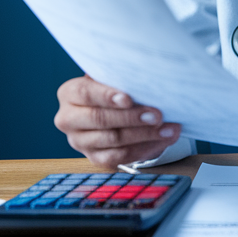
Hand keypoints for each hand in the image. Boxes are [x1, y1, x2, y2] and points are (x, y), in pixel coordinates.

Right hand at [54, 75, 180, 167]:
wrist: (110, 111)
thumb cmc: (113, 89)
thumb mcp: (112, 79)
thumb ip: (122, 78)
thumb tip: (148, 78)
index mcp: (69, 93)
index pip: (85, 94)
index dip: (106, 96)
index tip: (128, 99)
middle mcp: (68, 119)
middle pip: (99, 119)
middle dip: (131, 118)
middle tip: (158, 115)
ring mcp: (79, 142)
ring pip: (113, 140)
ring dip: (145, 135)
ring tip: (169, 129)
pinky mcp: (95, 158)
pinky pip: (120, 157)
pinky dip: (145, 148)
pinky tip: (163, 140)